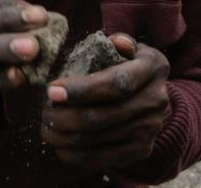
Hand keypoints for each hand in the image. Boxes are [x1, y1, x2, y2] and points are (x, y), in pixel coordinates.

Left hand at [42, 34, 169, 170]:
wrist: (152, 97)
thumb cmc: (128, 64)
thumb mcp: (129, 47)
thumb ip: (119, 42)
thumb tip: (115, 42)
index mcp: (153, 68)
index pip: (116, 83)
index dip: (82, 90)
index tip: (52, 91)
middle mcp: (156, 100)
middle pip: (104, 115)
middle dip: (66, 116)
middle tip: (44, 111)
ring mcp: (150, 128)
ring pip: (99, 138)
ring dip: (66, 136)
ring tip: (47, 128)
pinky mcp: (141, 150)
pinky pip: (103, 159)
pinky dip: (75, 155)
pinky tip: (59, 146)